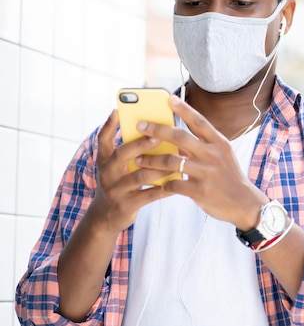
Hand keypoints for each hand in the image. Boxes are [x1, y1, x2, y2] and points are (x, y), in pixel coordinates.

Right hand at [88, 110, 172, 233]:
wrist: (105, 216)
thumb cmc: (118, 183)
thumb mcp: (115, 167)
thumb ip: (128, 151)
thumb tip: (156, 132)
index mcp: (104, 160)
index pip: (103, 139)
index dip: (109, 124)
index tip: (118, 111)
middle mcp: (107, 173)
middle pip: (122, 155)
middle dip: (140, 144)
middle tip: (158, 137)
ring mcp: (115, 190)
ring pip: (139, 176)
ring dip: (160, 167)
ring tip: (177, 160)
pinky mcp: (126, 205)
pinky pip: (149, 195)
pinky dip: (164, 188)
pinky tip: (177, 182)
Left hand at [134, 96, 267, 229]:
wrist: (244, 203)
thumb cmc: (229, 177)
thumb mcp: (223, 156)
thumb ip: (203, 146)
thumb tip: (177, 139)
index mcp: (219, 143)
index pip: (199, 121)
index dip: (184, 109)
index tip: (169, 98)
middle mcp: (213, 155)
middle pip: (180, 137)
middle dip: (157, 130)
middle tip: (140, 126)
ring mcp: (206, 173)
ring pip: (171, 161)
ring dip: (151, 160)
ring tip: (138, 159)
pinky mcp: (200, 191)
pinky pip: (174, 183)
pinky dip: (162, 183)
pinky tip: (156, 183)